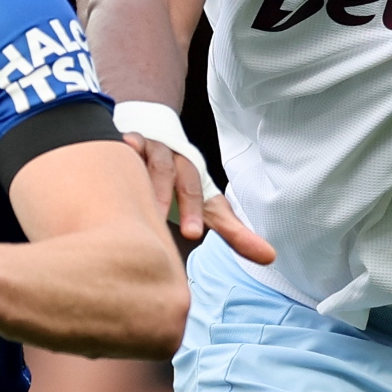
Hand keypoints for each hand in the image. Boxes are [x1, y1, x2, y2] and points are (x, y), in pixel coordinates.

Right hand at [129, 135, 273, 264]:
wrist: (154, 133)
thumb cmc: (180, 181)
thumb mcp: (206, 205)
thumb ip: (234, 232)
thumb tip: (271, 258)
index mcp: (198, 181)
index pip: (208, 202)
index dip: (204, 217)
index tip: (195, 237)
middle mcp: (180, 163)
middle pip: (186, 181)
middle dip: (184, 205)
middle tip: (187, 232)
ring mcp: (155, 149)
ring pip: (157, 165)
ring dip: (154, 188)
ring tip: (147, 214)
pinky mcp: (130, 139)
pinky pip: (128, 145)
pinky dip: (125, 155)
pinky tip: (120, 168)